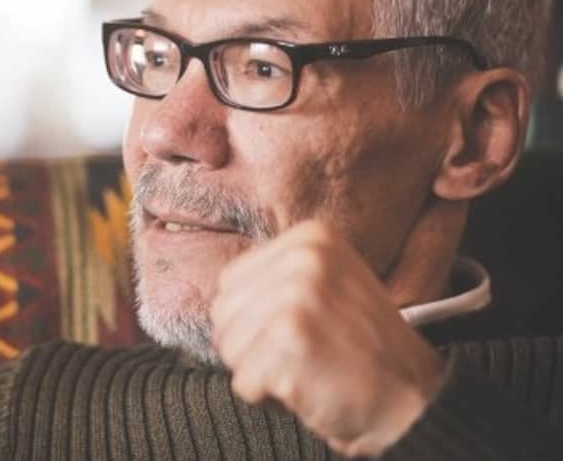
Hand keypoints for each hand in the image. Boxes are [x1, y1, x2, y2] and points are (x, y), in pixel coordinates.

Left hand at [210, 221, 445, 457]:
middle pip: (223, 313)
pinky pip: (244, 381)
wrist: (414, 398)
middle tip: (303, 354)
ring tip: (307, 368)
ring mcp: (296, 294)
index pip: (231, 281)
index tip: (301, 329)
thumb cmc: (364, 349)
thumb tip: (221, 294)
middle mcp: (303, 257)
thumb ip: (276, 277)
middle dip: (252, 346)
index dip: (255, 319)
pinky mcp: (289, 337)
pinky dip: (270, 398)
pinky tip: (309, 387)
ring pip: (228, 348)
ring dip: (260, 373)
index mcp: (311, 237)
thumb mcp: (328, 285)